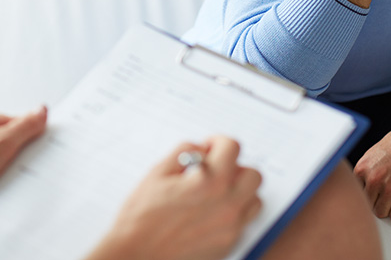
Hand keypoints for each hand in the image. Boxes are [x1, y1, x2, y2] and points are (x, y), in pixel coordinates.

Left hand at [0, 106, 47, 215]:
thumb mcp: (0, 143)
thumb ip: (24, 127)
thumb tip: (43, 109)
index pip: (28, 125)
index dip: (41, 137)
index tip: (52, 150)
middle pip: (19, 144)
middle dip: (28, 158)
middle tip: (34, 171)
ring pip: (7, 162)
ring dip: (13, 173)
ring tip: (15, 183)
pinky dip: (0, 182)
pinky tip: (1, 190)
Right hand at [86, 136, 262, 259]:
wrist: (137, 255)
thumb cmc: (141, 218)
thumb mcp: (158, 173)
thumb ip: (184, 152)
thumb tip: (201, 149)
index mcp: (209, 181)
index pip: (232, 147)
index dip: (218, 142)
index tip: (208, 148)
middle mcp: (226, 204)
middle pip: (252, 173)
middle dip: (235, 166)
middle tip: (215, 170)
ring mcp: (230, 227)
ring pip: (254, 199)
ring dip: (240, 191)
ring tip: (217, 193)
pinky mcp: (228, 244)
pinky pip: (244, 221)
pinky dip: (235, 213)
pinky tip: (212, 213)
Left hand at [353, 104, 390, 221]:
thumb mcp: (374, 153)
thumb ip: (366, 170)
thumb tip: (360, 184)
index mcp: (362, 168)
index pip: (356, 191)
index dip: (366, 191)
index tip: (372, 190)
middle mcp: (373, 180)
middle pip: (367, 203)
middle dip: (376, 200)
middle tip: (385, 194)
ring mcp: (389, 189)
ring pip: (380, 212)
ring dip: (387, 207)